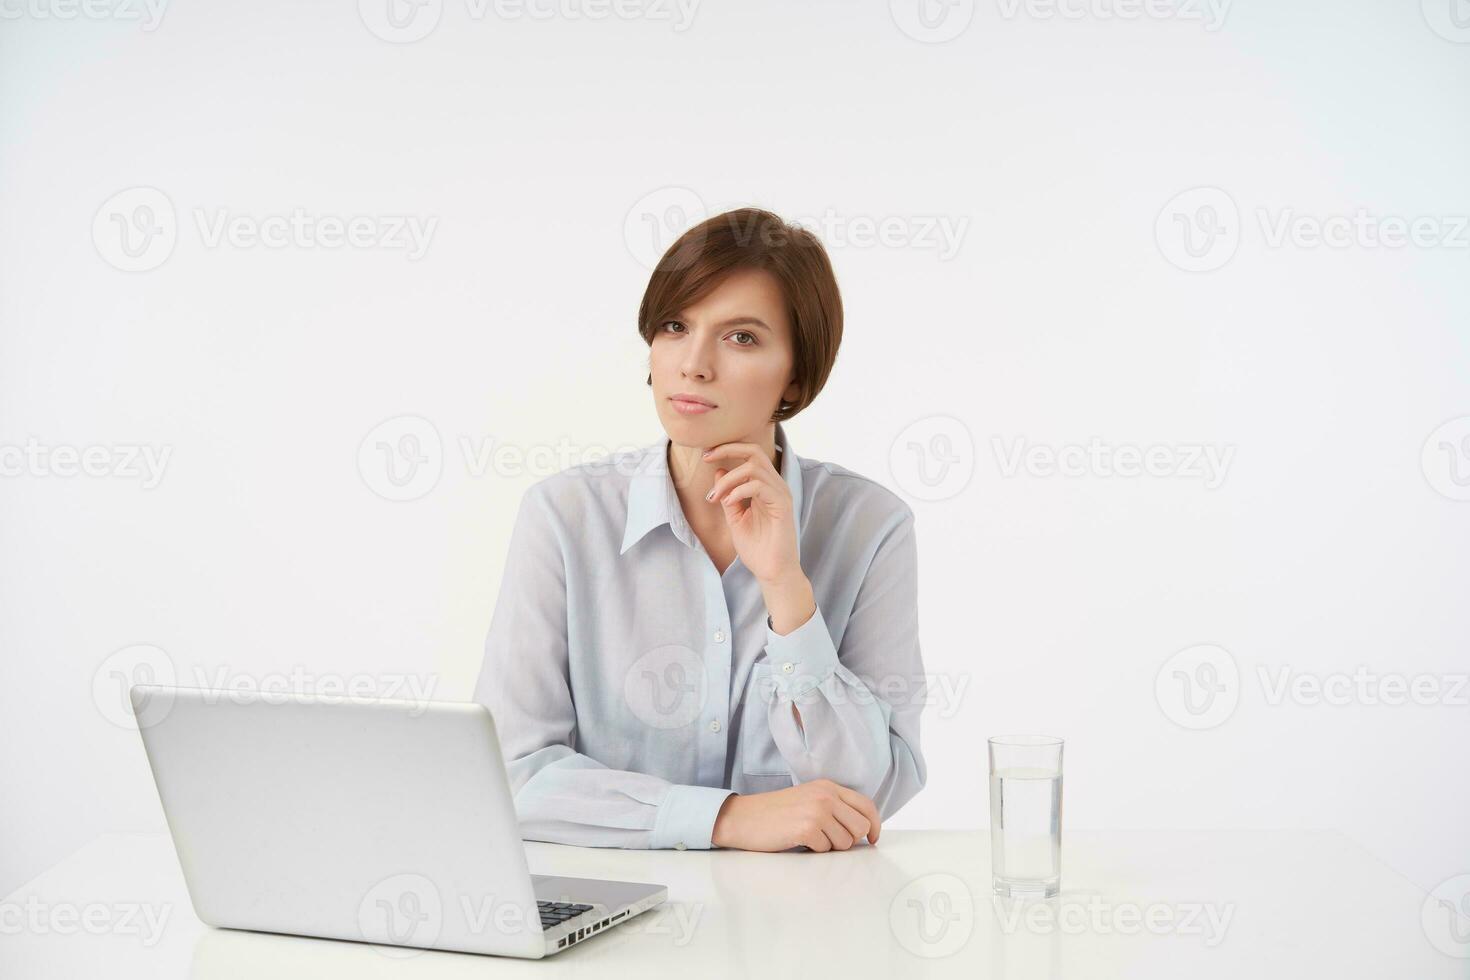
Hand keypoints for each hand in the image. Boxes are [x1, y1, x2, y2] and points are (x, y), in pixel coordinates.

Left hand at [701, 442, 799, 586]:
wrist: (772, 572)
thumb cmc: (757, 548)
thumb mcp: (735, 518)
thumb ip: (728, 495)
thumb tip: (718, 471)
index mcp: (766, 486)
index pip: (750, 455)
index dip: (727, 449)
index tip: (705, 455)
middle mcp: (776, 486)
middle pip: (754, 451)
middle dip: (727, 450)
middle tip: (705, 458)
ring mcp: (781, 494)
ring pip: (753, 467)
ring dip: (728, 479)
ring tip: (715, 497)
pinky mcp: (783, 505)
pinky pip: (759, 486)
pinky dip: (739, 490)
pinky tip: (728, 502)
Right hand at [711, 780, 881, 851]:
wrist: (744, 818)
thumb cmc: (776, 813)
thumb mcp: (809, 799)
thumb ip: (835, 807)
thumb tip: (863, 830)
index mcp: (828, 786)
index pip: (866, 805)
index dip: (875, 825)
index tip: (873, 839)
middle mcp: (825, 796)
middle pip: (860, 827)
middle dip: (849, 840)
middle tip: (828, 841)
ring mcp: (817, 811)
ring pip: (845, 842)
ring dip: (830, 847)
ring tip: (809, 839)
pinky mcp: (807, 828)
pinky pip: (826, 849)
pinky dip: (814, 851)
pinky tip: (798, 841)